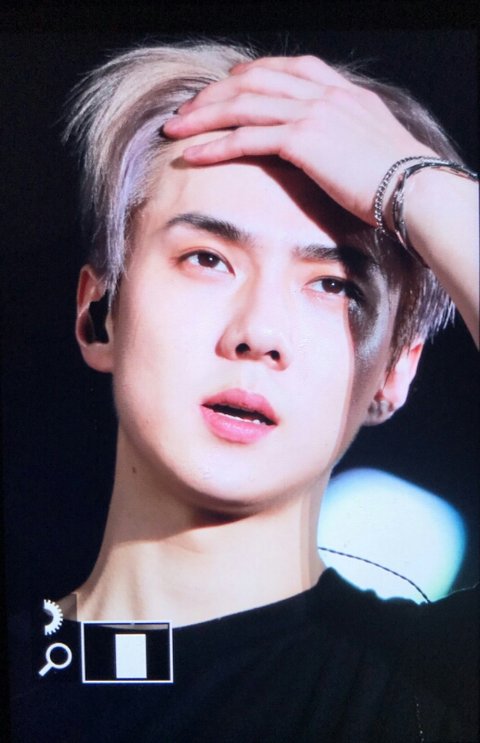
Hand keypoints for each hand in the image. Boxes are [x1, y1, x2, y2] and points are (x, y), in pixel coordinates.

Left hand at [162, 55, 435, 225]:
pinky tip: (194, 154)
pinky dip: (217, 145)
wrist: (414, 186)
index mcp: (339, 90)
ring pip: (244, 104)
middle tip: (185, 111)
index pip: (283, 69)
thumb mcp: (369, 140)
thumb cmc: (396, 175)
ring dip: (204, 116)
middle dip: (213, 94)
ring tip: (176, 129)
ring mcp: (312, 112)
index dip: (247, 75)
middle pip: (253, 81)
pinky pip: (249, 138)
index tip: (224, 86)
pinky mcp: (304, 140)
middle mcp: (322, 93)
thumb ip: (343, 131)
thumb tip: (327, 144)